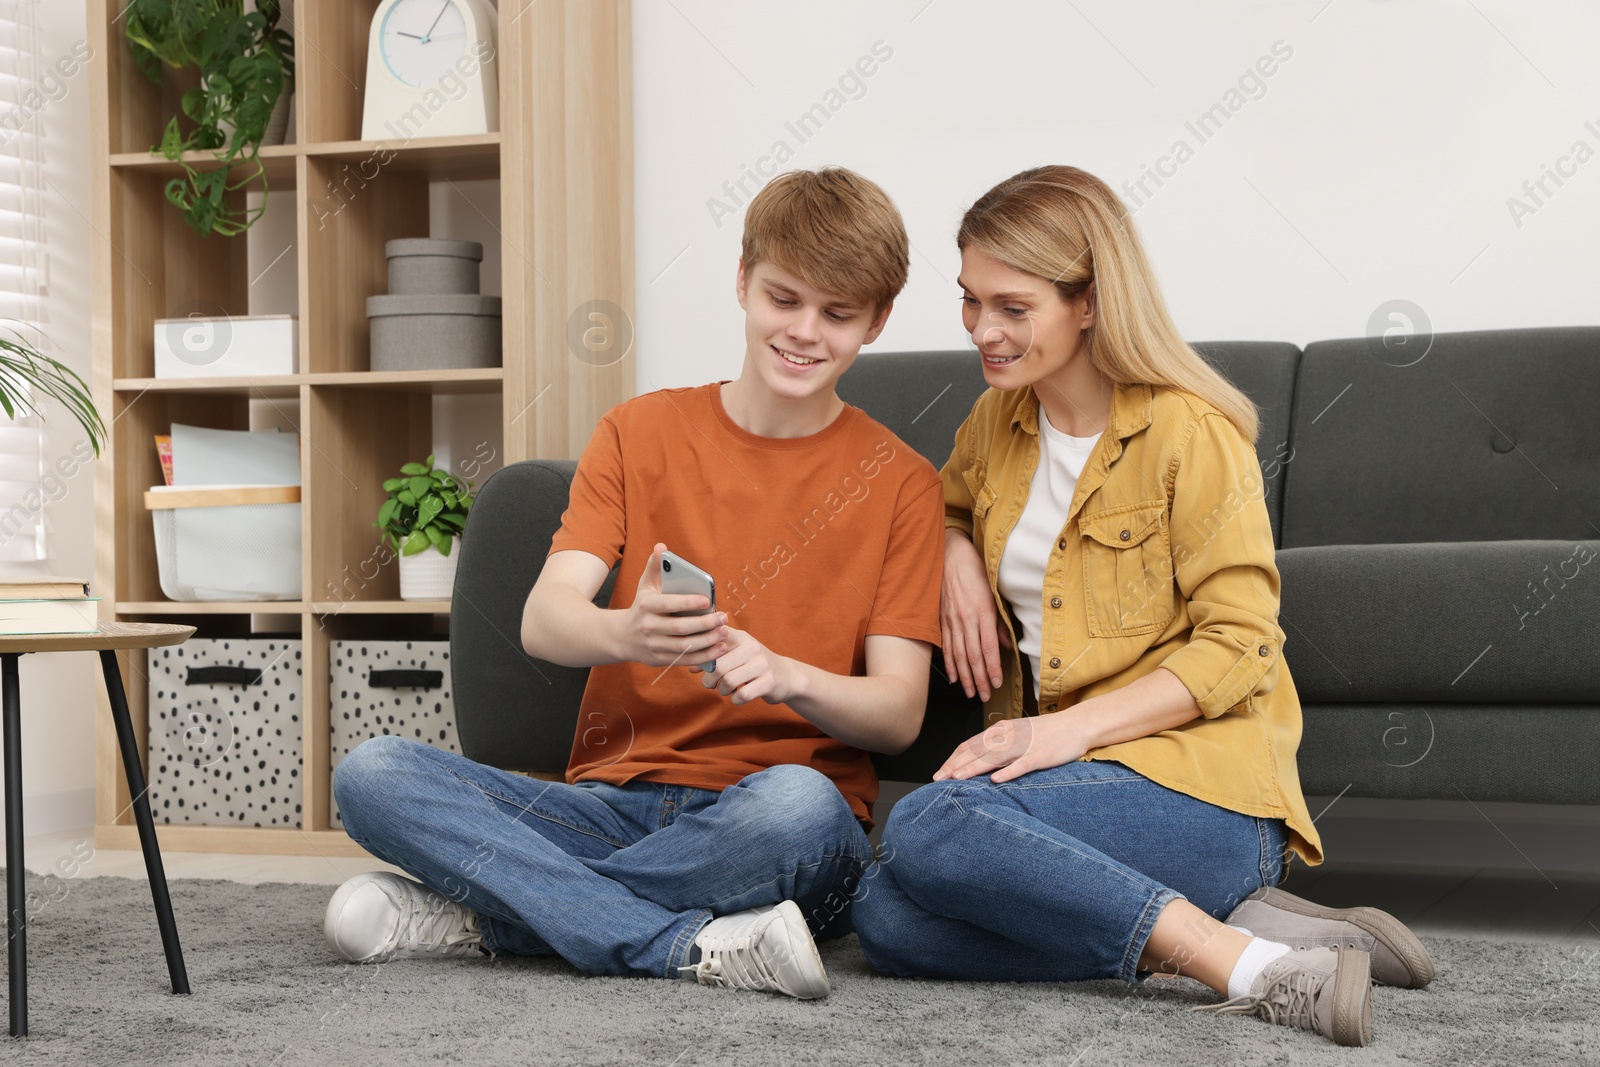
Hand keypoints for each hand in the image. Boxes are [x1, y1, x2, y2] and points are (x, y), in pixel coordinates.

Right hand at [617, 542, 728, 667]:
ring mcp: (654, 645)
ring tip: (724, 633)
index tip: (707, 600)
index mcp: (646, 606)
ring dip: (707, 641)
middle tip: (723, 617)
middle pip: (680, 628)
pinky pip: (685, 659)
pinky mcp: (660, 660)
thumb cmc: (641, 607)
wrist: (622, 637)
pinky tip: (719, 649)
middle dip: (704, 624)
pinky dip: (704, 656)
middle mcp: (649, 627)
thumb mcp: (644, 586)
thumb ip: (654, 566)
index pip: (668, 604)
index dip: (688, 603)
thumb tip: (661, 547)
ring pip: (685, 646)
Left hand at [693, 626, 799, 705]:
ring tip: (725, 690)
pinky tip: (738, 696)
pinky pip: (742, 695)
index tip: (697, 660)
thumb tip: (690, 667)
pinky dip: (735, 699)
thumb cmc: (754, 666)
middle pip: (718, 666)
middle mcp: (752, 647)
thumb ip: (714, 657)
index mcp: (741, 638)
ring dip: (722, 690)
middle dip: (709, 680)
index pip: (717, 635)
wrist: (787, 676)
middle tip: (710, 684)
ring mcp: (762, 664)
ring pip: (728, 681)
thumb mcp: (737, 655)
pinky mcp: (769, 681)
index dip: (702, 648)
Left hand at [932, 711, 1089, 782]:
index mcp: (1001, 730)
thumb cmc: (1045, 732)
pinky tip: (995, 780)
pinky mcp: (1040, 755)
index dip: (953, 758)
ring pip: (994, 757)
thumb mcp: (1016, 734)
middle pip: (977, 751)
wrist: (1076, 725)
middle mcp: (1009, 736)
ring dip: (973, 768)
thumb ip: (998, 745)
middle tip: (939, 778)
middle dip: (956, 764)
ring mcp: (1024, 745)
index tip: (940, 771)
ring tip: (956, 778)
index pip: (970, 744)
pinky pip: (1022, 765)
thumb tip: (976, 759)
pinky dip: (1008, 773)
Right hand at [941, 530, 1011, 700]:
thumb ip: (1000, 621)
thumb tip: (1007, 646)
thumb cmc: (975, 570)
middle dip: (979, 679)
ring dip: (964, 677)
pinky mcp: (940, 619)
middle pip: (973, 656)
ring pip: (958, 655)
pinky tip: (953, 677)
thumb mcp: (993, 592)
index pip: (989, 647)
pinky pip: (945, 646)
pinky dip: (949, 663)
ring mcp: (951, 620)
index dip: (993, 668)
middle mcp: (966, 618)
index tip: (996, 683)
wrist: (949, 554)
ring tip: (970, 692)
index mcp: (982, 611)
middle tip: (984, 696)